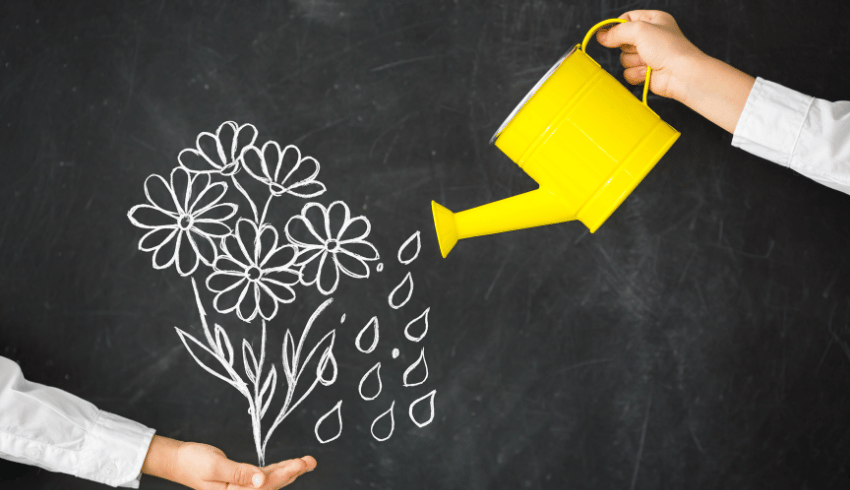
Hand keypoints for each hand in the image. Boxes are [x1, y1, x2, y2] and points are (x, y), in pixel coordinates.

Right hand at [141, 435, 316, 489]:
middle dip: (293, 473)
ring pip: (270, 481)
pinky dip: (277, 470)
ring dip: (288, 471)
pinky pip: (263, 477)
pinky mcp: (240, 480)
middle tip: (311, 461)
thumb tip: (262, 480)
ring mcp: (240, 488)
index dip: (284, 475)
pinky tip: (289, 465)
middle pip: (271, 485)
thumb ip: (239, 474)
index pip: (264, 487)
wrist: (178, 460)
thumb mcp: (215, 465)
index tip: (300, 464)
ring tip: (307, 461)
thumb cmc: (192, 461)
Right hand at [595, 10, 755, 133]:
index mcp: (653, 20)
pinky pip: (628, 72)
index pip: (627, 18)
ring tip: (648, 61)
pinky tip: (648, 72)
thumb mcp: (640, 30)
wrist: (681, 74)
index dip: (618, 26)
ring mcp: (648, 55)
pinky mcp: (645, 72)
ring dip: (633, 61)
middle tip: (641, 48)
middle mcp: (650, 37)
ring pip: (624, 58)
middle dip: (628, 47)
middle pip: (622, 40)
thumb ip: (617, 32)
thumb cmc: (668, 49)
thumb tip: (601, 35)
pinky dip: (636, 73)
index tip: (609, 34)